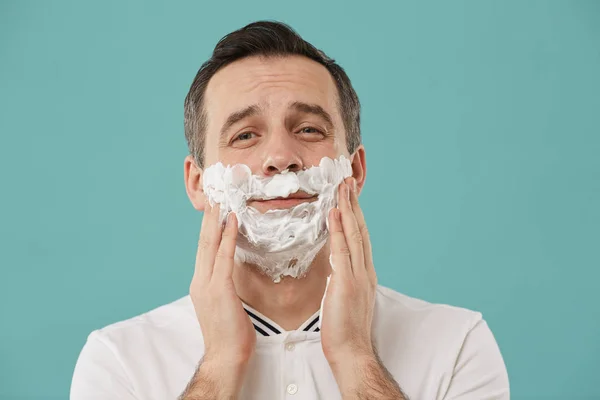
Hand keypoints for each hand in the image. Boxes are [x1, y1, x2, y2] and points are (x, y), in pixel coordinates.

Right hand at [189, 203, 255, 369]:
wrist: (225, 357)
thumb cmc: (230, 334)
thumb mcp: (224, 304)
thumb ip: (224, 285)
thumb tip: (233, 272)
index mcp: (200, 284)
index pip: (203, 250)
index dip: (207, 229)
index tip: (213, 211)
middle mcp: (199, 281)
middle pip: (202, 243)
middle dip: (208, 219)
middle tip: (214, 197)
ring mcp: (206, 284)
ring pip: (209, 245)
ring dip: (216, 221)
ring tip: (221, 202)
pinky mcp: (219, 288)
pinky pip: (224, 257)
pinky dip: (228, 237)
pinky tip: (232, 221)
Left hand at [320, 177, 377, 366]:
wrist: (352, 351)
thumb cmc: (345, 329)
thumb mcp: (345, 297)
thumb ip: (342, 278)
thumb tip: (334, 266)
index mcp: (363, 274)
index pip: (360, 238)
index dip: (355, 215)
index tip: (349, 197)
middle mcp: (364, 270)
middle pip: (360, 230)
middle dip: (354, 204)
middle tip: (347, 181)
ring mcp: (357, 275)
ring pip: (355, 234)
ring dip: (349, 208)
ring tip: (343, 187)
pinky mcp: (347, 282)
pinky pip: (342, 249)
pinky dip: (340, 229)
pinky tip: (335, 212)